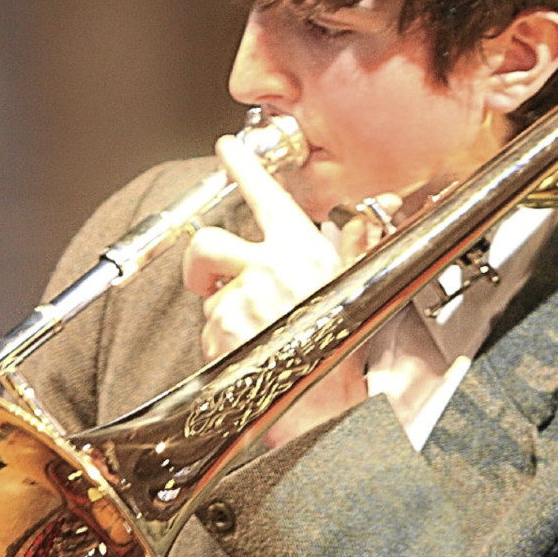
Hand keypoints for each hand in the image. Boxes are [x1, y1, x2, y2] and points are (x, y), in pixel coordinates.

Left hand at [183, 133, 382, 447]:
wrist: (326, 407)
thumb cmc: (341, 351)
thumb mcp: (353, 292)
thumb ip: (351, 253)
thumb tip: (359, 227)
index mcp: (301, 250)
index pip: (266, 195)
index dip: (243, 167)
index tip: (229, 150)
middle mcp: (268, 268)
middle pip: (207, 242)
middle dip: (199, 262)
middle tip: (206, 278)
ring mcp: (241, 300)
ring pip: (207, 296)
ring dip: (221, 315)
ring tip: (256, 337)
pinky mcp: (221, 333)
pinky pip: (207, 332)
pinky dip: (221, 345)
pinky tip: (251, 357)